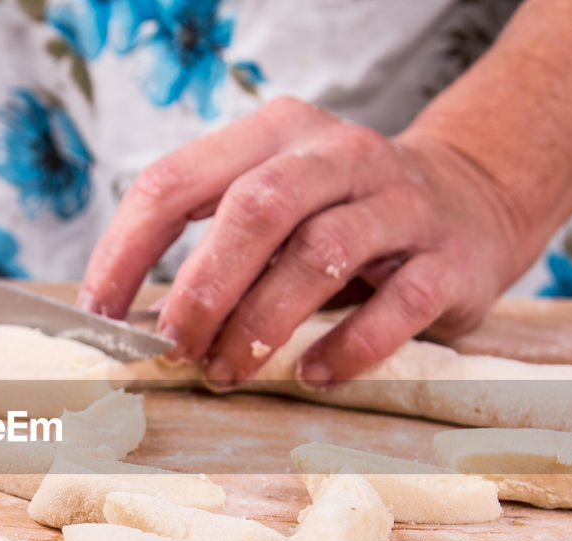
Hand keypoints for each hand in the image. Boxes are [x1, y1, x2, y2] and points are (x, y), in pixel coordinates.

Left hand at [78, 97, 527, 386]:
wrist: (472, 199)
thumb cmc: (343, 216)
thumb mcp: (276, 205)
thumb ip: (214, 246)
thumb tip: (136, 324)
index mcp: (274, 134)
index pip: (177, 180)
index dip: (127, 250)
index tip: (99, 315)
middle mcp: (338, 154)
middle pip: (254, 209)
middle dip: (202, 288)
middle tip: (173, 349)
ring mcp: (400, 203)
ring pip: (321, 255)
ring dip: (263, 323)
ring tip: (228, 371)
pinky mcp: (448, 258)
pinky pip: (399, 305)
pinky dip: (350, 346)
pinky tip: (315, 373)